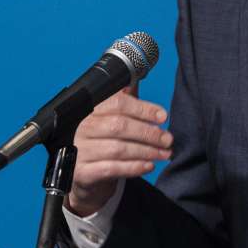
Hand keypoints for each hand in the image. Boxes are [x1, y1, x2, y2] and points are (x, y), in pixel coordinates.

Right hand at [65, 83, 171, 216]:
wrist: (83, 173)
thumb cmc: (101, 140)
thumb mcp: (110, 117)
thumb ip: (123, 98)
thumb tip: (138, 74)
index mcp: (89, 109)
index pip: (118, 104)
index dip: (143, 109)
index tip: (162, 116)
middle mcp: (81, 127)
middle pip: (119, 126)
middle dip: (149, 133)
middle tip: (167, 139)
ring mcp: (80, 150)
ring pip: (118, 149)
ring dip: (146, 151)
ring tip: (164, 153)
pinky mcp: (82, 172)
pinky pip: (111, 169)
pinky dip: (133, 167)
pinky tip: (149, 165)